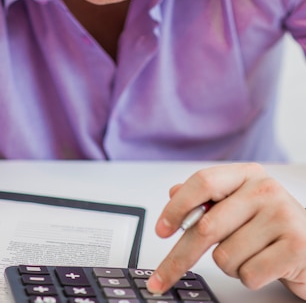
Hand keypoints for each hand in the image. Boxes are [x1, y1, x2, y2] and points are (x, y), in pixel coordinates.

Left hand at [147, 162, 305, 299]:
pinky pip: (248, 273)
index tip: (160, 230)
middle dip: (179, 258)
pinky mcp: (296, 246)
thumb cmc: (274, 228)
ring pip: (225, 256)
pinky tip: (266, 266)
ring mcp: (282, 216)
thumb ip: (208, 199)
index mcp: (247, 174)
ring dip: (231, 266)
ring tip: (251, 256)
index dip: (176, 207)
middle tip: (162, 278)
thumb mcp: (241, 207)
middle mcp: (264, 189)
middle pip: (205, 226)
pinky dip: (250, 278)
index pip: (202, 182)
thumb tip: (173, 193)